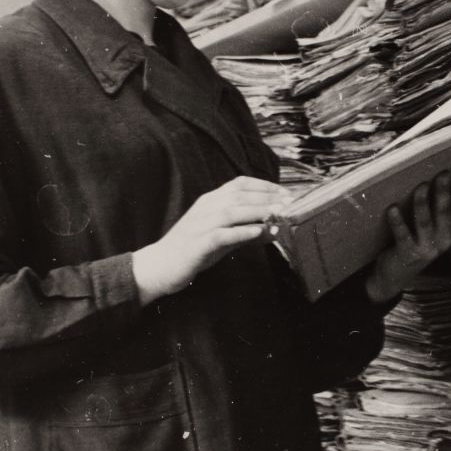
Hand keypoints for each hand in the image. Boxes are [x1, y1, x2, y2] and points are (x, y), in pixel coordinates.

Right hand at [132, 175, 288, 305]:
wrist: (159, 266)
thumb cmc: (193, 250)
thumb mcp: (222, 238)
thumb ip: (245, 232)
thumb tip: (273, 229)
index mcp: (210, 201)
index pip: (239, 184)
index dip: (264, 186)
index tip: (286, 193)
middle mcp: (205, 208)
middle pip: (239, 195)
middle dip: (267, 197)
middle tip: (290, 202)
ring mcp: (200, 224)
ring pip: (231, 211)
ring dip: (257, 211)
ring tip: (278, 213)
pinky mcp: (197, 243)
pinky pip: (221, 234)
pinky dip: (241, 231)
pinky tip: (258, 231)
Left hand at [365, 161, 450, 304]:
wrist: (396, 275)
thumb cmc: (415, 243)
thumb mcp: (433, 228)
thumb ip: (439, 207)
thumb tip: (444, 175)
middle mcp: (444, 240)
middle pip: (446, 212)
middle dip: (445, 191)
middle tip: (443, 172)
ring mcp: (427, 248)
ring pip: (425, 222)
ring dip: (422, 203)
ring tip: (420, 186)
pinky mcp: (408, 254)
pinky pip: (403, 235)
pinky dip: (397, 221)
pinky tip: (392, 208)